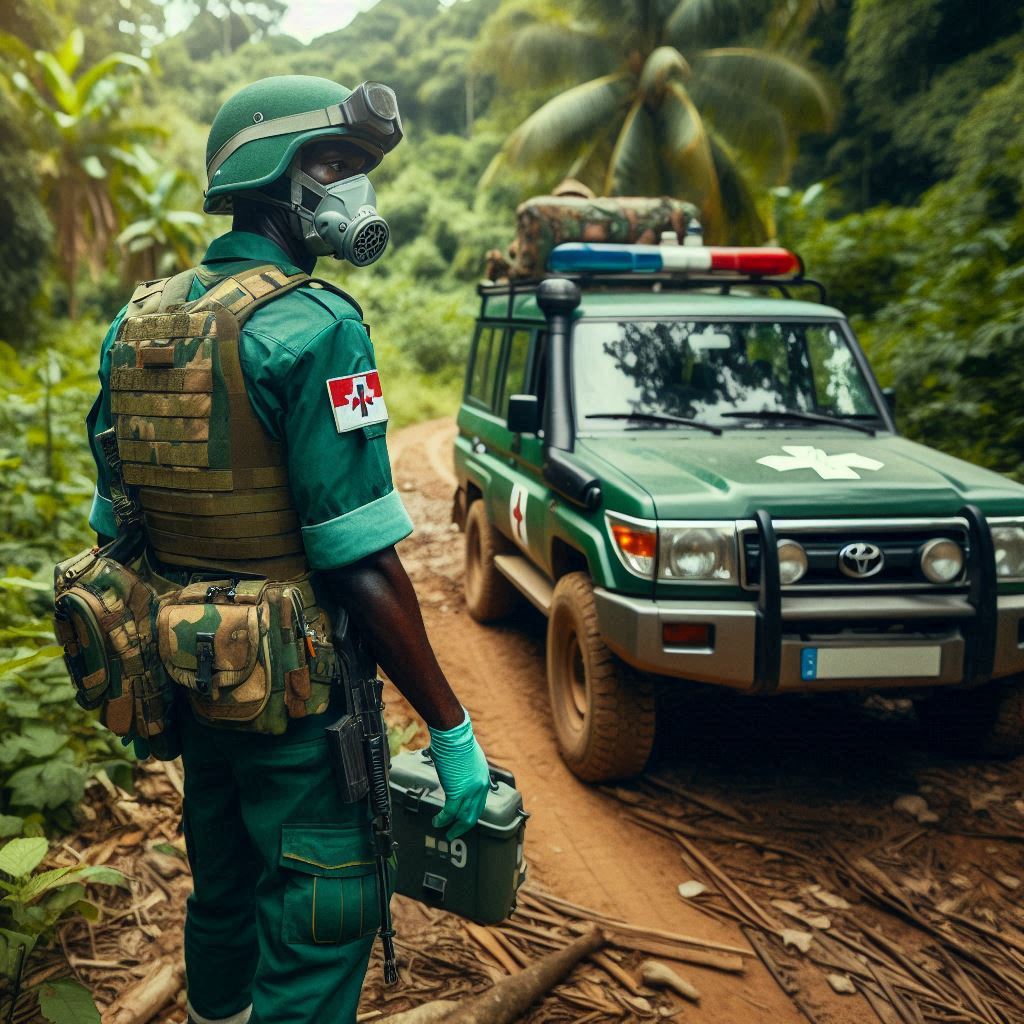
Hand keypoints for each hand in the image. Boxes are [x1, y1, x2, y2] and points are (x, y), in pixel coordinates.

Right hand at [427, 708, 490, 840]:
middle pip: (474, 814)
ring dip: (454, 827)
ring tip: (444, 831)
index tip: (464, 820)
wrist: (454, 736)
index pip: (480, 803)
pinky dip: (443, 819)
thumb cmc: (458, 742)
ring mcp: (470, 791)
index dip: (471, 813)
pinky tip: (437, 822)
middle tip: (455, 833)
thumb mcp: (470, 759)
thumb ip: (467, 772)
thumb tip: (459, 776)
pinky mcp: (457, 791)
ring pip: (463, 817)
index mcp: (483, 778)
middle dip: (464, 826)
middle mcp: (480, 787)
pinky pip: (450, 812)